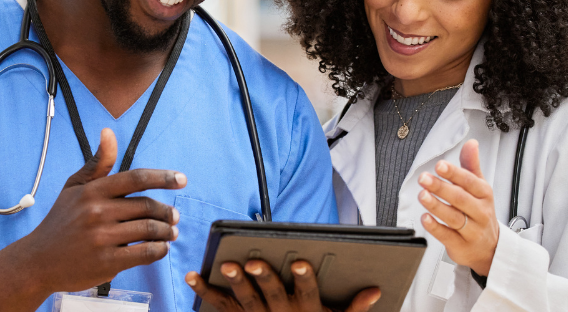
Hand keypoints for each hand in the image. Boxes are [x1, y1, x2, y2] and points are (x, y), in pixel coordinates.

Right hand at [12, 128, 186, 292]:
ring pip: (150, 230)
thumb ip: (97, 164)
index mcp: (92, 191)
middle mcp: (97, 212)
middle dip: (167, 212)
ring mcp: (102, 238)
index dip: (163, 177)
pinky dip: (159, 250)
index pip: (136, 178)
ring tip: (170, 232)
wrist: (38, 261)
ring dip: (167, 232)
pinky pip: (145, 253)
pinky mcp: (107, 262)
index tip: (182, 179)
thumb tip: (108, 132)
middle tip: (174, 216)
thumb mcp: (73, 188)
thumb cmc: (60, 222)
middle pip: (147, 207)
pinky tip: (160, 248)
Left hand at [185, 260, 380, 311]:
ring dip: (234, 283)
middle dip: (263, 277)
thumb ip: (355, 309)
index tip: (300, 262)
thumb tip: (375, 291)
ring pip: (245, 300)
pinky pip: (220, 306)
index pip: (307, 293)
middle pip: (271, 293)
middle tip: (253, 261)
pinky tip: (193, 276)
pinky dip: (205, 291)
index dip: (304, 278)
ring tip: (226, 265)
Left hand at [419, 139, 500, 275]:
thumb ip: (471, 166)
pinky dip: (435, 227)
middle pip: (460, 199)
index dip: (454, 173)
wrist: (490, 247)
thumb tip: (471, 143)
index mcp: (484, 195)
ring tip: (422, 195)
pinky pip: (447, 236)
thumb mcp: (479, 188)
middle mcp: (480, 212)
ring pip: (453, 217)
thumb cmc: (480, 213)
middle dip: (441, 188)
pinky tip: (425, 218)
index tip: (440, 165)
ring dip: (436, 206)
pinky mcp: (461, 245)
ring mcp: (472, 230)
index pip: (470, 182)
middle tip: (424, 179)